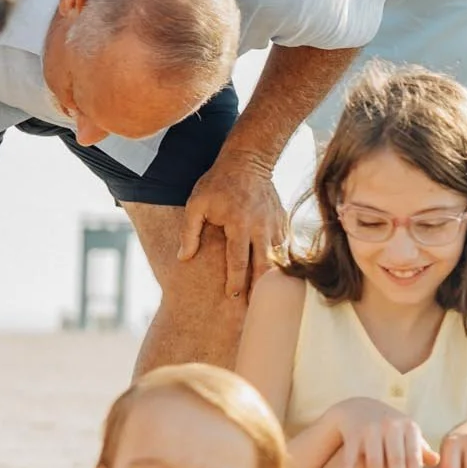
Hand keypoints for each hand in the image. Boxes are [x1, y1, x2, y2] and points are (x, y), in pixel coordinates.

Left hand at [178, 151, 286, 300]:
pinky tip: (272, 269)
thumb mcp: (196, 204)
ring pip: (276, 257)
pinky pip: (282, 245)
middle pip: (264, 266)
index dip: (236, 282)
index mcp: (238, 225)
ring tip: (266, 294)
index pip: (238, 262)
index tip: (233, 297)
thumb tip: (184, 258)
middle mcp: (260, 227)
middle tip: (254, 307)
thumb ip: (189, 232)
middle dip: (259, 288)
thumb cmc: (217, 183)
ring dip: (271, 275)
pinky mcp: (282, 220)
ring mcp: (275, 224)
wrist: (248, 160)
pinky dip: (277, 258)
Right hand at [323, 398, 436, 467]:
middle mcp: (391, 426)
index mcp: (409, 428)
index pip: (414, 456)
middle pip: (396, 459)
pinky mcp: (352, 434)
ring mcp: (370, 429)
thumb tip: (437, 462)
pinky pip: (349, 459)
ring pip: (374, 461)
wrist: (359, 408)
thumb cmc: (391, 428)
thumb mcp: (408, 434)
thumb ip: (420, 449)